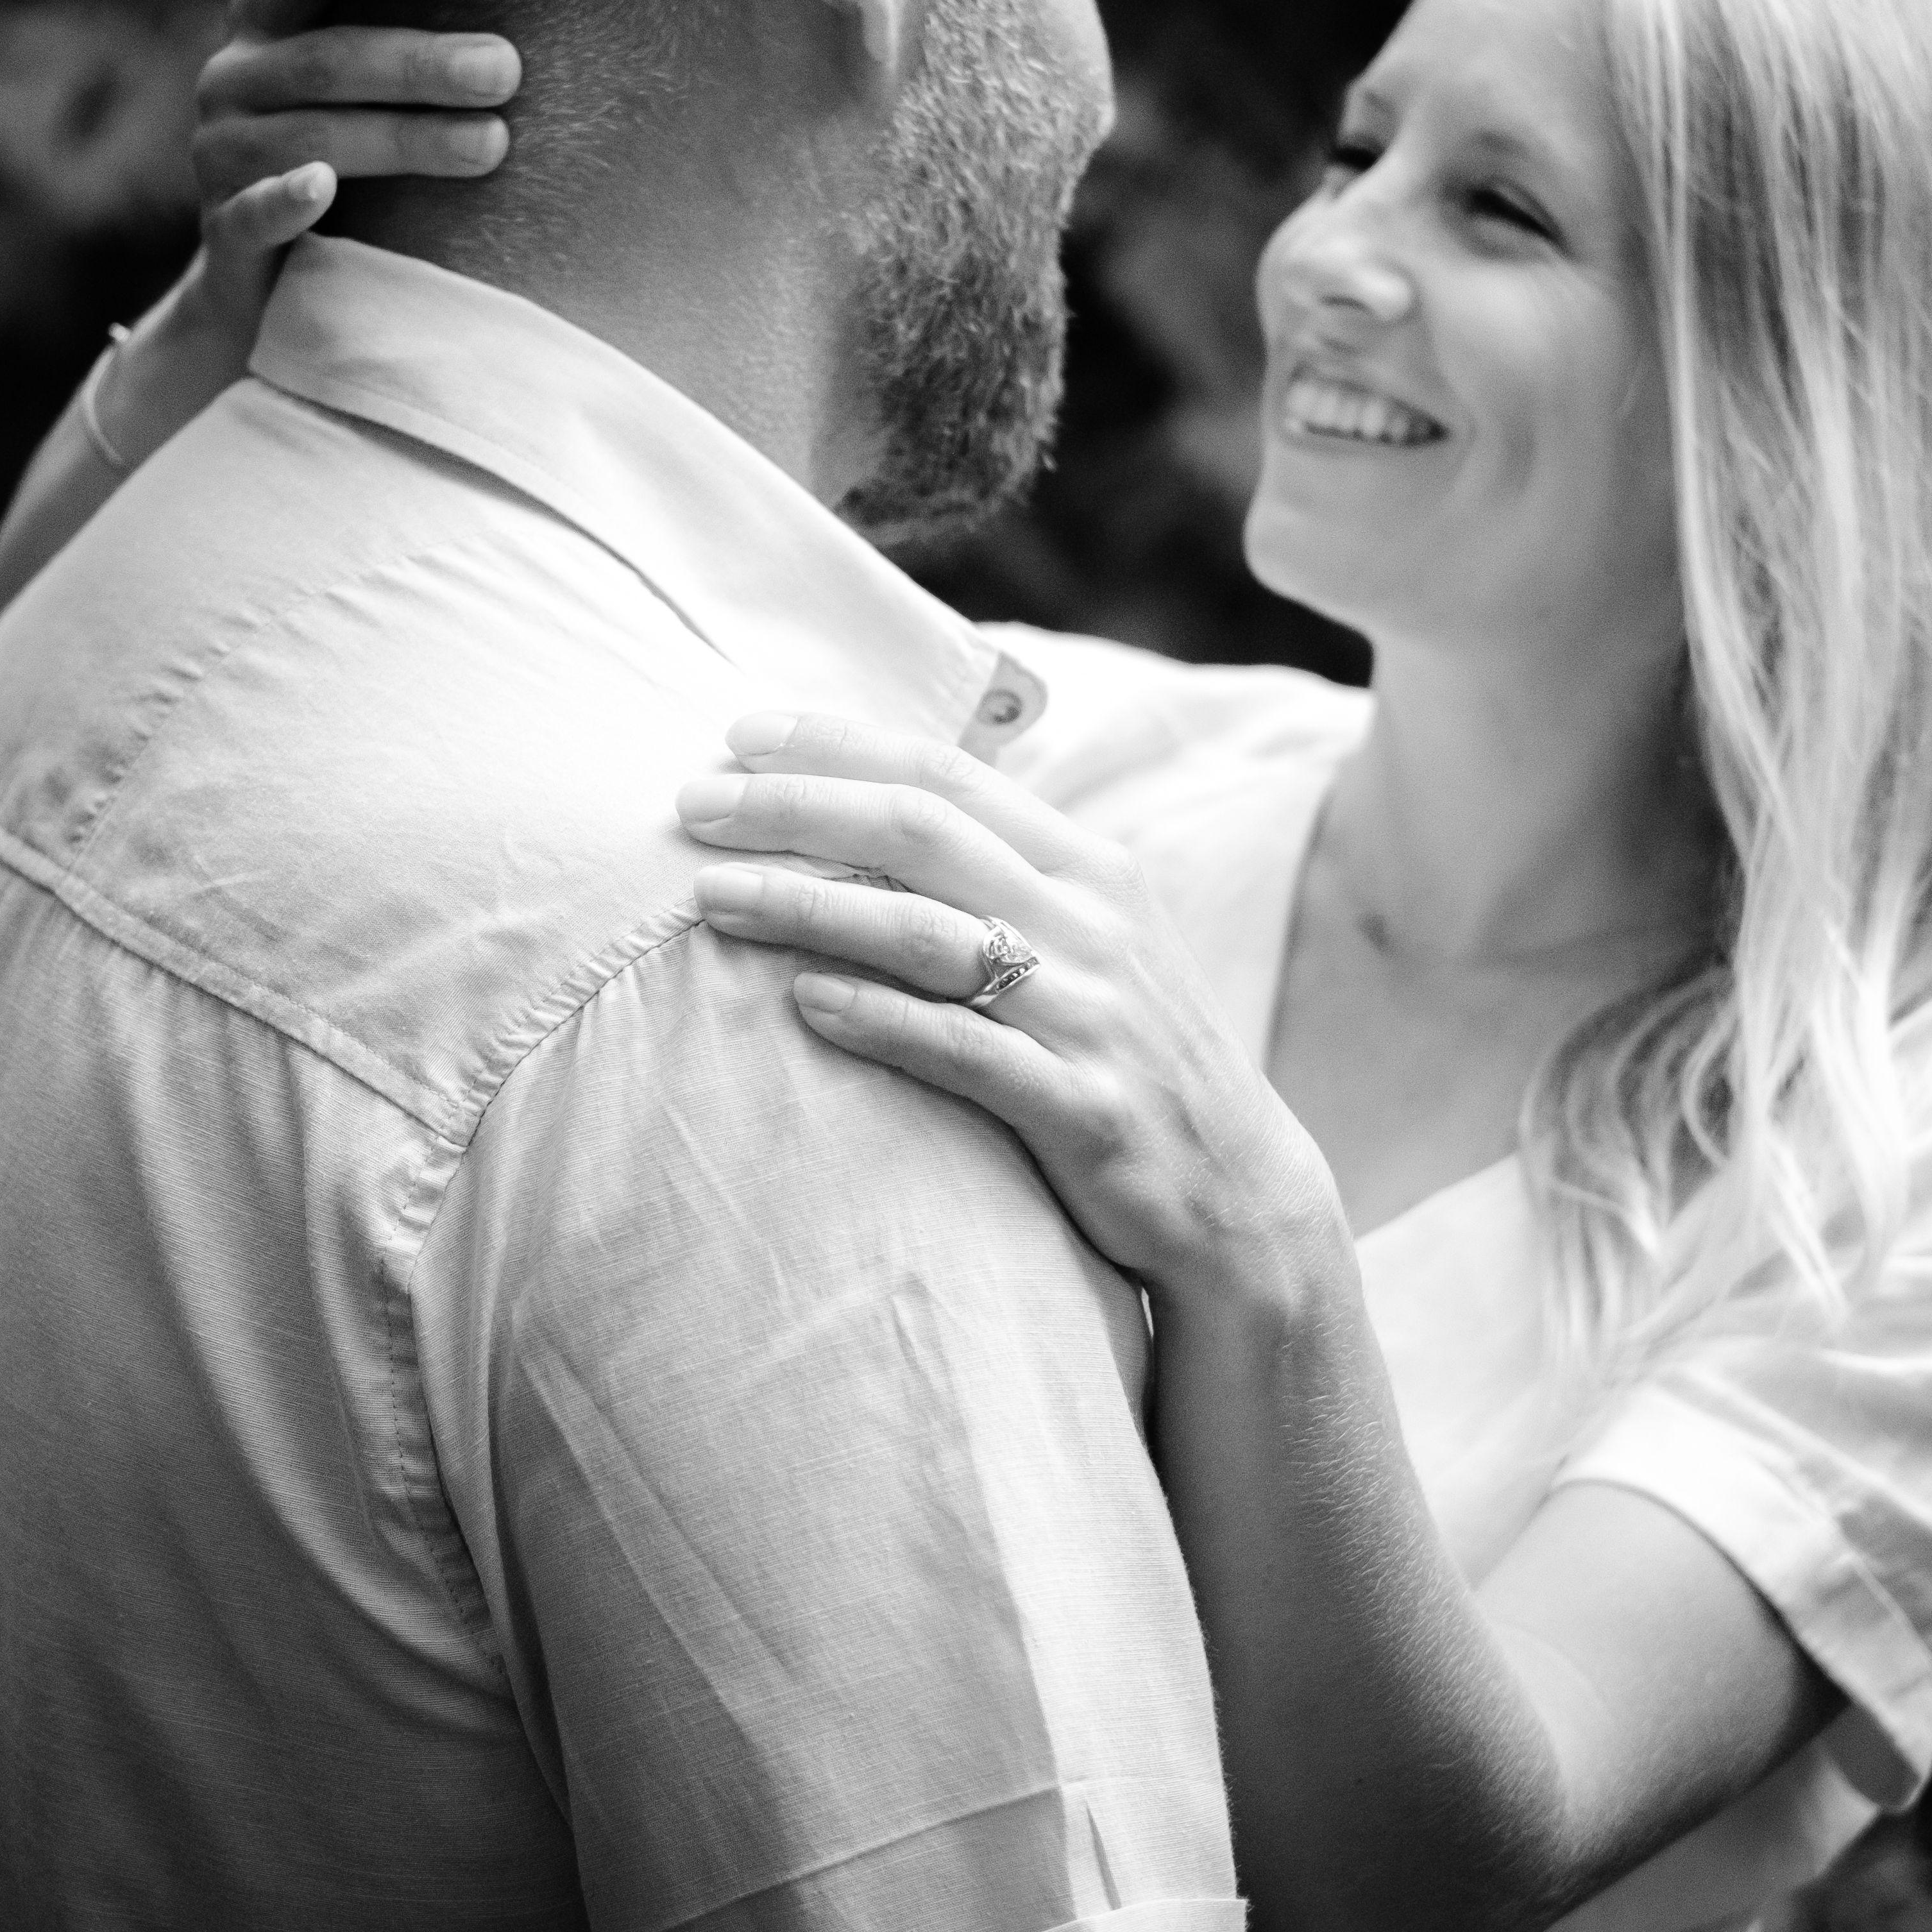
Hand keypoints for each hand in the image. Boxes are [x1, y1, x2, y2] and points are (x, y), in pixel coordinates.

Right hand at [161, 0, 521, 369]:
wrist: (267, 268)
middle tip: (508, 68)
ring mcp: (223, 156)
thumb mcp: (336, 30)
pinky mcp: (226, 237)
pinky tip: (324, 189)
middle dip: (418, 61)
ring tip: (493, 144)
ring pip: (309, 139)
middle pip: (324, 57)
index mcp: (267, 14)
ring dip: (400, 139)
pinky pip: (248, 215)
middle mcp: (234, 76)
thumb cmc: (333, 122)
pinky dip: (283, 201)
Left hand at [673, 707, 1353, 1317]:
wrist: (1239, 1196)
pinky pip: (964, 1051)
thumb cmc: (1131, 1058)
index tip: (738, 735)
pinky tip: (802, 1002)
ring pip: (928, 934)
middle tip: (692, 804)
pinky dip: (878, 1020)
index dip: (837, 746)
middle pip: (922, 833)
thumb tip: (882, 811)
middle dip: (797, 808)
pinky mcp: (1082, 1108)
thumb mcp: (1091, 942)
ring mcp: (1089, 1015)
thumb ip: (1005, 876)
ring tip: (711, 898)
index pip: (946, 775)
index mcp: (1091, 867)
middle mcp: (1093, 923)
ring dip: (809, 906)